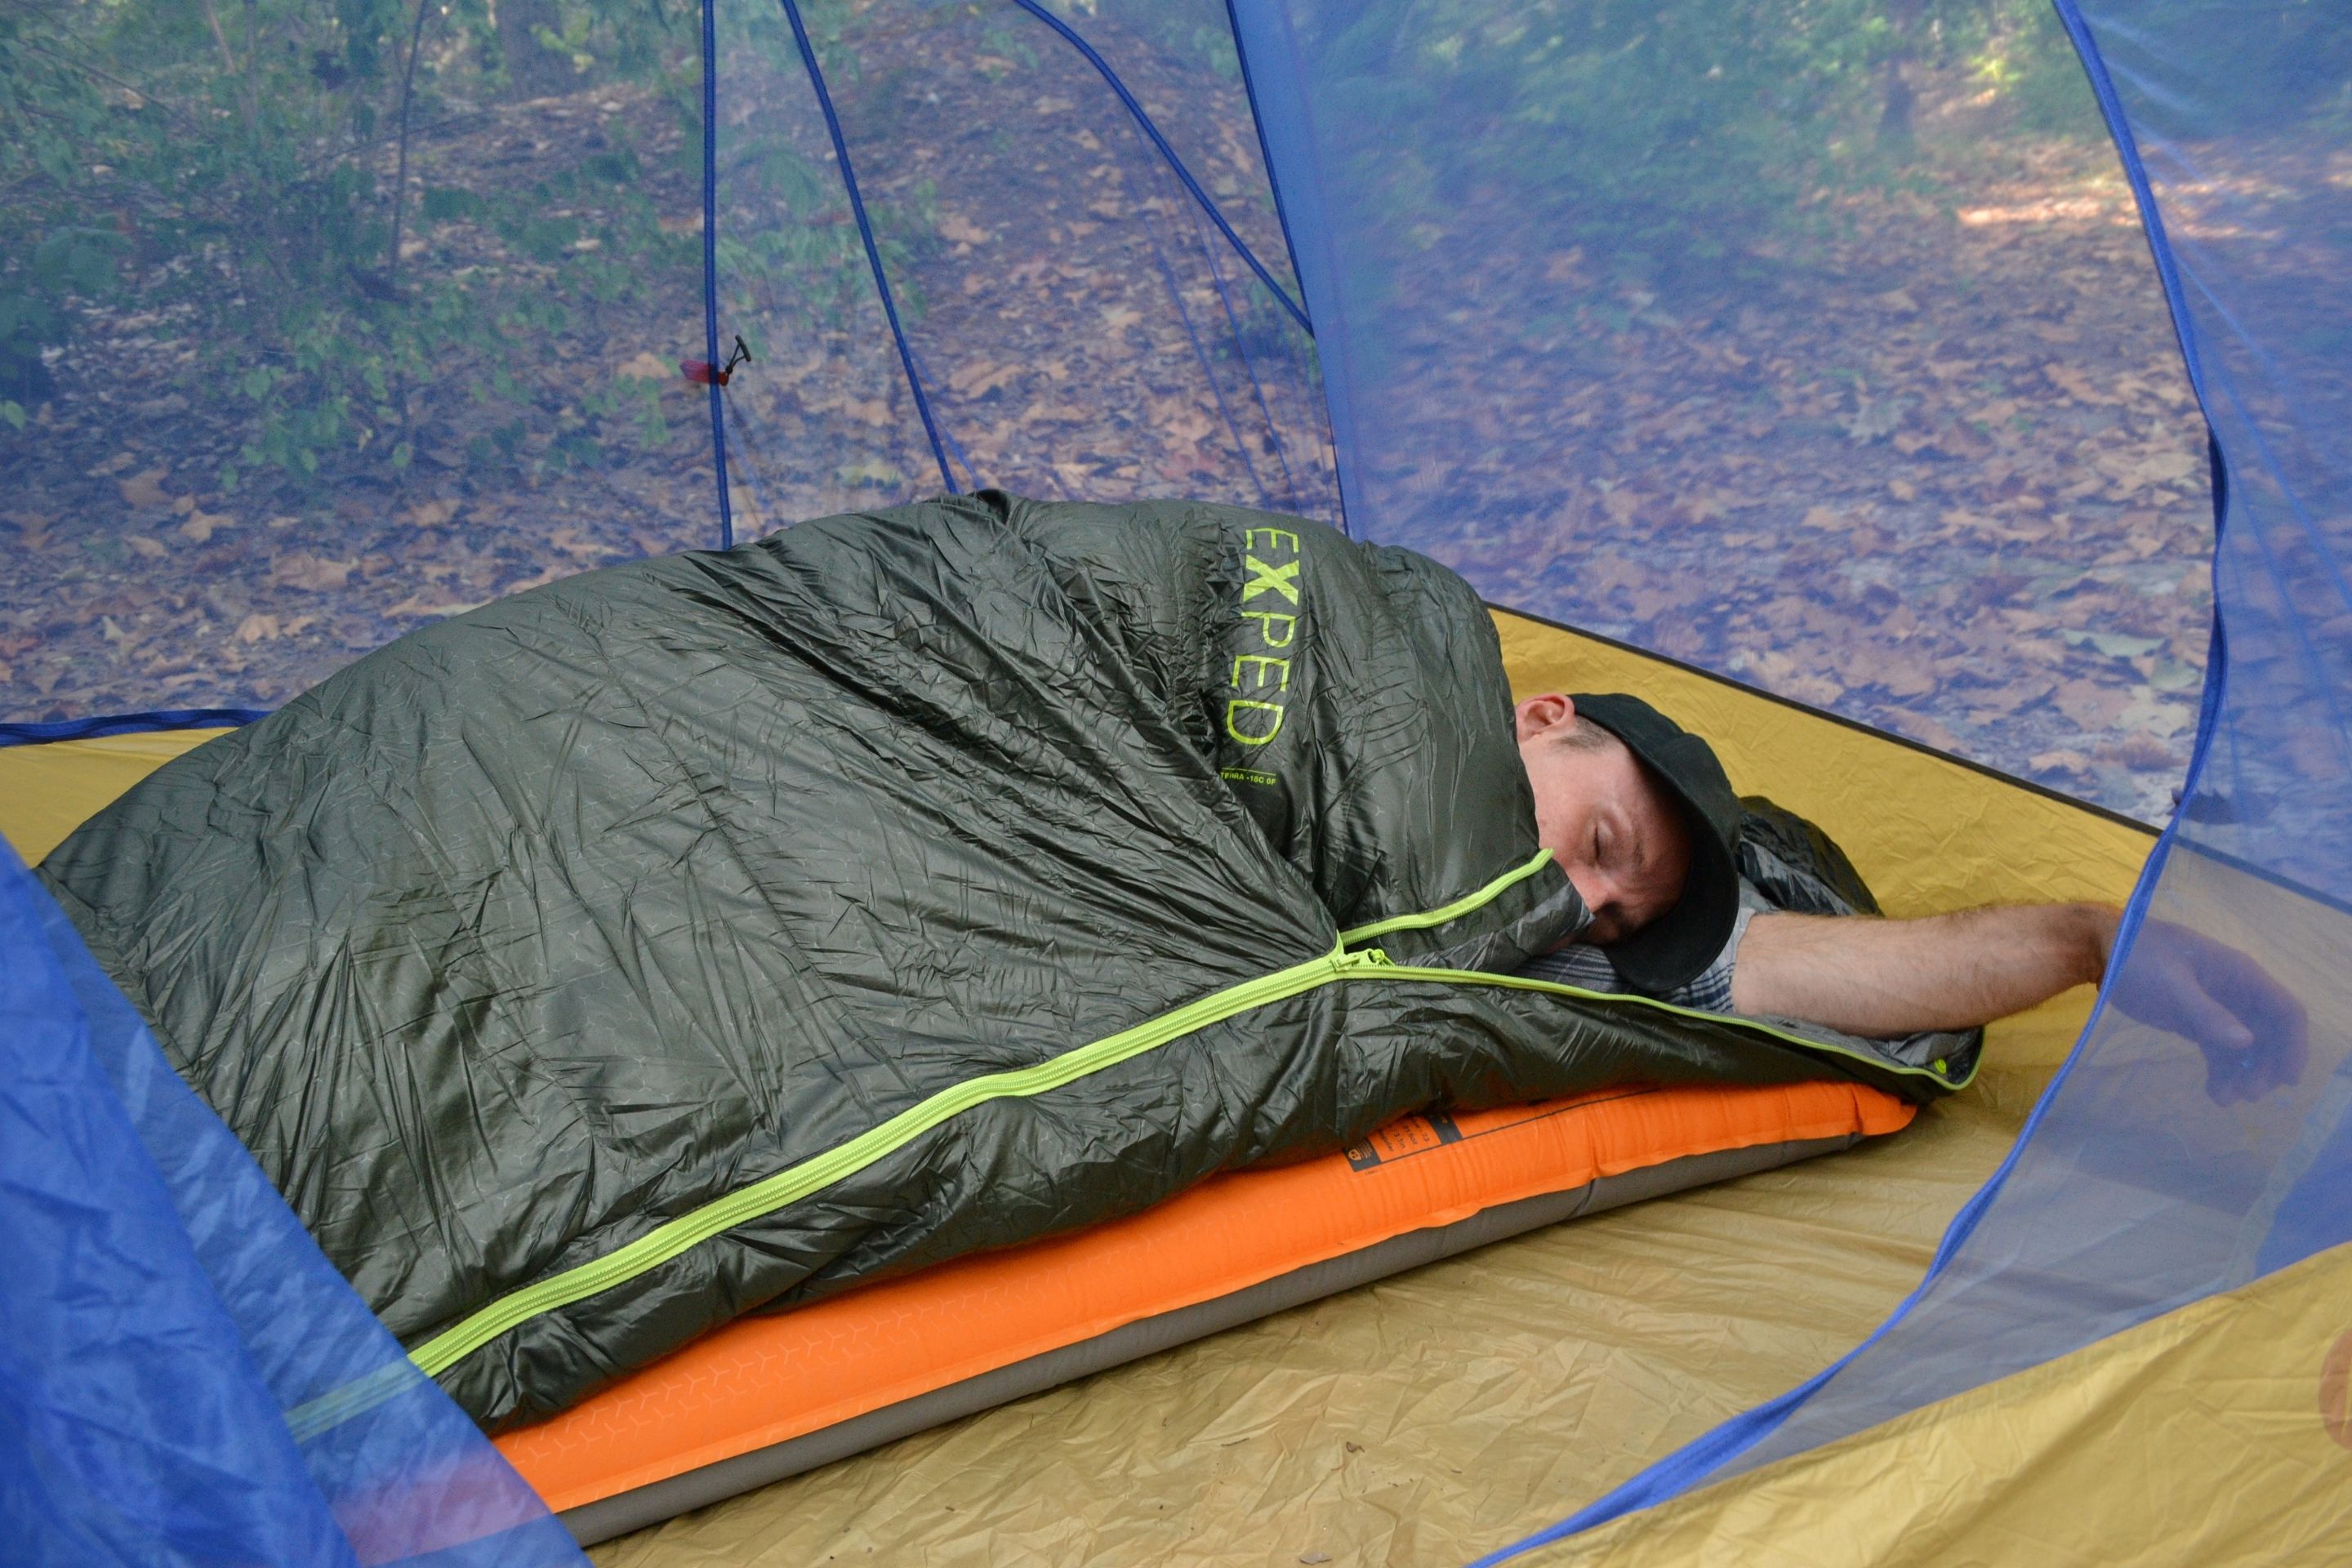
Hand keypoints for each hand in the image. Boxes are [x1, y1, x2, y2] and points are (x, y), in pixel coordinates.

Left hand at [2103, 916, 2308, 1104]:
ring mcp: (2217, 1008)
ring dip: (2243, 1075)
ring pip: (2245, 1048)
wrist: (2101, 950)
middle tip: (2248, 1094)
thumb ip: (2206, 1012)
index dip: (2294, 1045)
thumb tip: (2246, 1041)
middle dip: (2266, 1067)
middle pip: (2270, 1036)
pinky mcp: (2195, 1021)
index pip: (2286, 1011)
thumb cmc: (2138, 957)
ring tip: (2226, 1099)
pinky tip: (2215, 1093)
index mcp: (2241, 975)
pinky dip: (2222, 1072)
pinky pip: (2220, 1050)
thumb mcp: (2171, 983)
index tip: (2288, 1080)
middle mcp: (2237, 993)